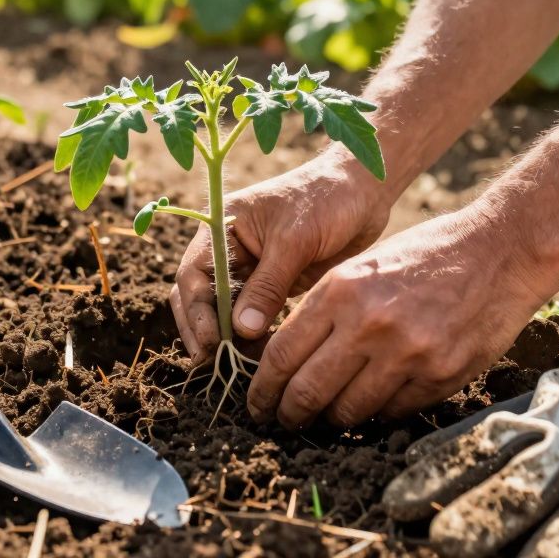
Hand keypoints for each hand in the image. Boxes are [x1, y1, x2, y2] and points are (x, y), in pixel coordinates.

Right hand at [170, 154, 390, 362]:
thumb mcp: (293, 241)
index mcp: (222, 227)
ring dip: (229, 338)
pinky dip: (254, 336)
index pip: (193, 275)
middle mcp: (229, 250)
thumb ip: (267, 285)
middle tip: (213, 364)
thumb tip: (241, 329)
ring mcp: (251, 269)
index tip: (212, 343)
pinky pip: (254, 316)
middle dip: (204, 330)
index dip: (197, 312)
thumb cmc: (326, 199)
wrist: (365, 190)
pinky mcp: (274, 285)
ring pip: (226, 311)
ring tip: (240, 367)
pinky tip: (262, 358)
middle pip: (200, 297)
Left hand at [246, 204, 549, 428]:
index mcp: (340, 291)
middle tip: (283, 421)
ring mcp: (406, 354)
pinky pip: (391, 412)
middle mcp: (368, 324)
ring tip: (325, 417)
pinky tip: (371, 405)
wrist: (498, 252)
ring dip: (331, 419)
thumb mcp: (362, 266)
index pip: (281, 355)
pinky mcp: (438, 375)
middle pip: (306, 392)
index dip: (262, 388)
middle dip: (288, 414)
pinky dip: (376, 414)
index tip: (258, 402)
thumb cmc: (424, 255)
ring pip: (347, 410)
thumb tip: (283, 358)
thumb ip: (324, 309)